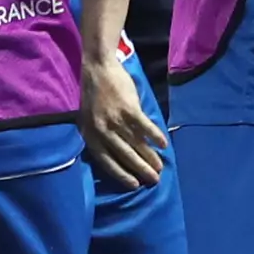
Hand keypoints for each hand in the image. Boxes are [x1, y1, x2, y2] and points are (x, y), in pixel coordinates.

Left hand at [81, 52, 164, 189]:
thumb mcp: (90, 118)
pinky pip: (145, 127)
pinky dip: (155, 136)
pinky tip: (164, 144)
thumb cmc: (94, 95)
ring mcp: (116, 119)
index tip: (134, 185)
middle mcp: (102, 130)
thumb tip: (118, 155)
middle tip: (154, 180)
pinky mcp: (129, 108)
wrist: (99, 68)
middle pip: (124, 155)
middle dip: (140, 169)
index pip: (106, 161)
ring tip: (160, 166)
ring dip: (150, 156)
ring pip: (137, 143)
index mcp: (90, 134)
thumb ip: (100, 135)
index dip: (121, 174)